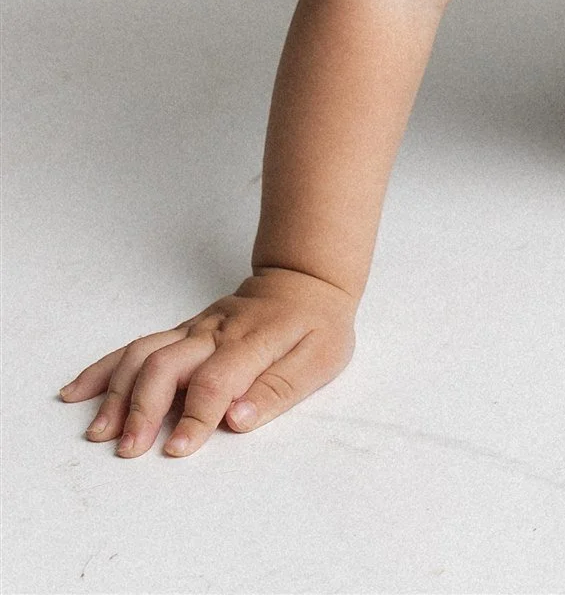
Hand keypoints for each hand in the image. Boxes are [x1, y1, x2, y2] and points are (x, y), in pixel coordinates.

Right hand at [58, 267, 356, 457]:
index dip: (195, 416)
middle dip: (143, 408)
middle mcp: (215, 334)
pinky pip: (137, 346)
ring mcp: (193, 330)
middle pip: (166, 364)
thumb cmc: (317, 326)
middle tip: (128, 450)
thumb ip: (280, 389)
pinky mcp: (181, 331)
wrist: (305, 280)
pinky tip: (78, 392)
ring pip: (144, 353)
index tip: (177, 450)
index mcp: (252, 343)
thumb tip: (239, 419)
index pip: (216, 380)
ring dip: (117, 391)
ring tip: (99, 431)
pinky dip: (105, 368)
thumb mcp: (320, 359)